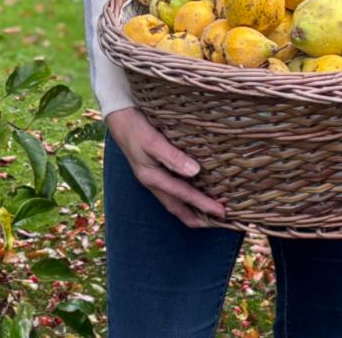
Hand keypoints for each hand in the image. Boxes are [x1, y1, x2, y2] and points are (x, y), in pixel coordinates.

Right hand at [105, 107, 227, 228]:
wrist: (119, 118)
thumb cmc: (136, 129)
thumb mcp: (153, 141)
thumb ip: (173, 157)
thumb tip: (195, 171)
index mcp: (152, 178)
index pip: (183, 195)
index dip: (203, 205)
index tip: (222, 212)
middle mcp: (153, 182)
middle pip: (176, 207)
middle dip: (195, 218)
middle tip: (216, 223)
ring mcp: (152, 178)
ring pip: (173, 201)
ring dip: (190, 210)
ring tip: (206, 215)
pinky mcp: (153, 171)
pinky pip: (171, 190)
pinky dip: (183, 197)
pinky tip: (191, 192)